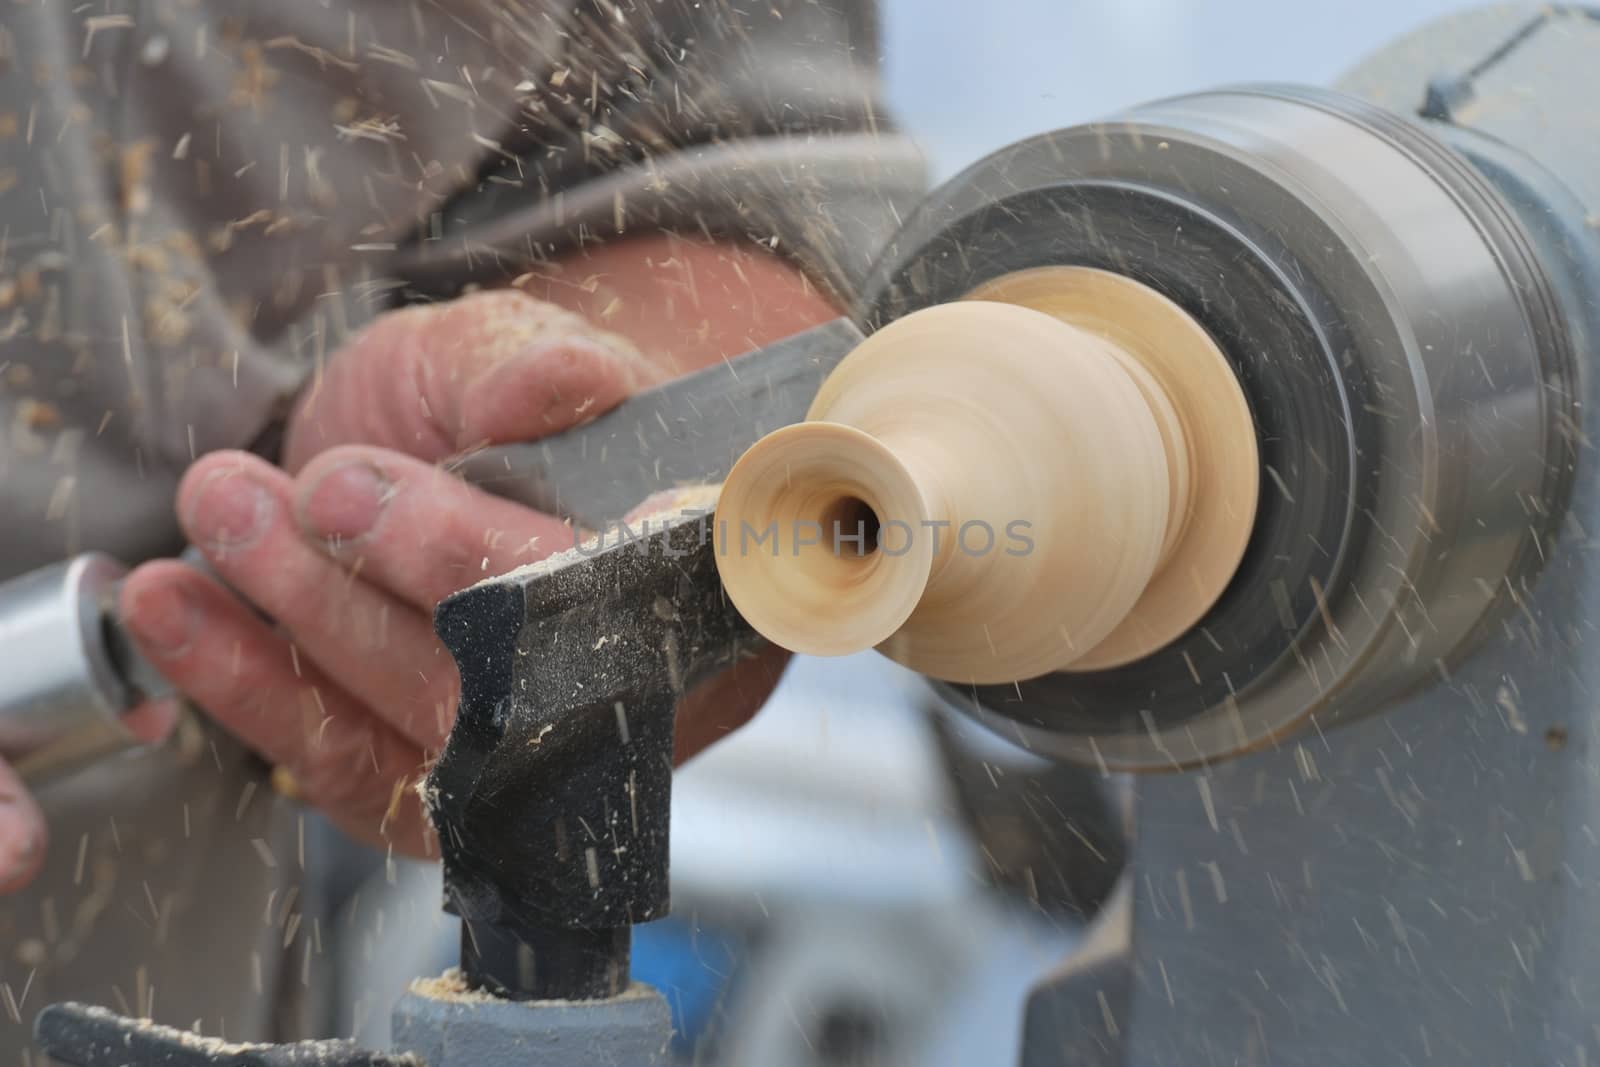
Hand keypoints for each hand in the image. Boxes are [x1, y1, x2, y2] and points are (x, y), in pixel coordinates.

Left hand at [110, 290, 786, 859]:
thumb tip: (564, 383)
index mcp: (700, 575)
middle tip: (315, 489)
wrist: (442, 456)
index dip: (585, 571)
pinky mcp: (435, 795)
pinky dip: (251, 688)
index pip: (651, 590)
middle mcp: (641, 688)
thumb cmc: (502, 404)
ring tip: (222, 512)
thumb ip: (534, 364)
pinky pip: (349, 768)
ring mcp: (536, 756)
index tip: (514, 510)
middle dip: (416, 575)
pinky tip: (174, 612)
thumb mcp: (514, 350)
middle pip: (538, 673)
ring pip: (436, 729)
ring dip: (313, 626)